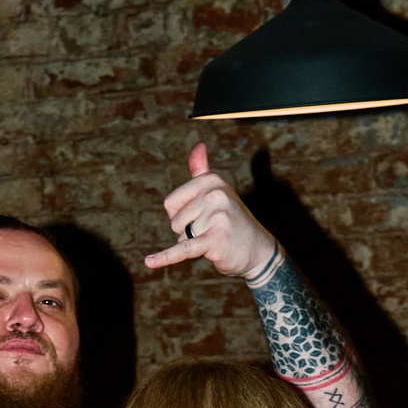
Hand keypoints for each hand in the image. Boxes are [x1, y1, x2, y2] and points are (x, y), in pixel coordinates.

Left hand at [144, 143, 276, 278]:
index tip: (203, 216)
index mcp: (211, 180)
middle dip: (188, 232)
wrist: (258, 250)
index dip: (181, 216)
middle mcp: (214, 194)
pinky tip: (150, 262)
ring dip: (195, 244)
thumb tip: (198, 145)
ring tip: (216, 239)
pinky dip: (166, 257)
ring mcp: (216, 216)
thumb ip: (202, 171)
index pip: (171, 202)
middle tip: (212, 231)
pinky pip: (184, 249)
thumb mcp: (217, 192)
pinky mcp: (215, 240)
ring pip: (182, 237)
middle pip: (175, 221)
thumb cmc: (231, 221)